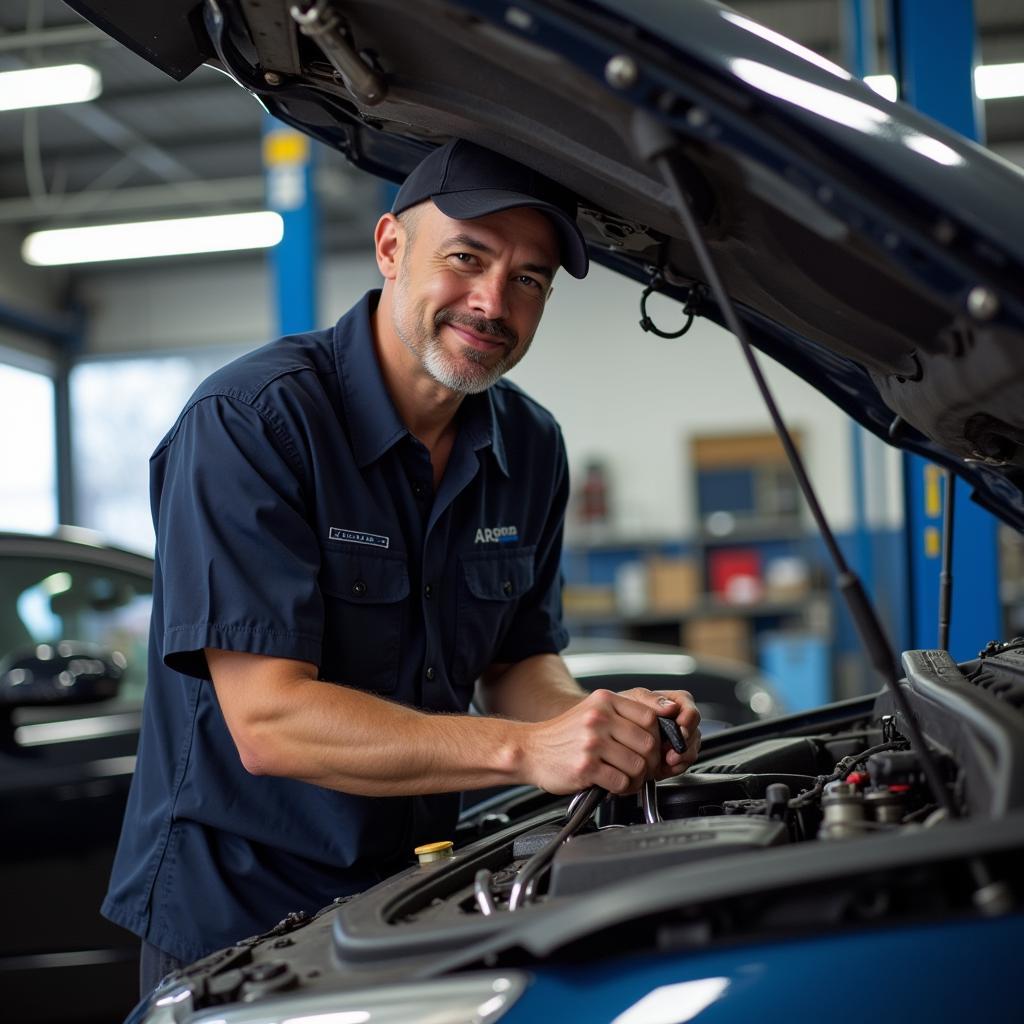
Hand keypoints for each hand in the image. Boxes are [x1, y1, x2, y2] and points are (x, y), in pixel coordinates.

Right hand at [521, 688, 674, 795]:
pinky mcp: (586, 768)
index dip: (658, 736)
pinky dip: (624, 789)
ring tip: (628, 778)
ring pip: (638, 765)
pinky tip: (615, 785)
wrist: (529, 749)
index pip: (650, 716)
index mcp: (604, 701)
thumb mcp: (592, 710)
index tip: (654, 747)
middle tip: (642, 768)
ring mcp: (592, 743)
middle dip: (650, 761)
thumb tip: (661, 728)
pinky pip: (621, 782)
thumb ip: (623, 715)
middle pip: (648, 742)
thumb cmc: (563, 735)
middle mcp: (599, 718)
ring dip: (638, 778)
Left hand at [618, 686, 700, 778]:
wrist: (612, 731)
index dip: (688, 719)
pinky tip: (663, 767)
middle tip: (672, 751)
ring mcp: (677, 740)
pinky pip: (682, 764)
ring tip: (666, 760)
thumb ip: (652, 700)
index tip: (681, 728)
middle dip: (685, 744)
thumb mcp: (634, 699)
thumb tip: (671, 706)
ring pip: (691, 750)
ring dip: (681, 758)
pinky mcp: (673, 757)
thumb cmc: (622, 709)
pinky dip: (674, 768)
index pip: (690, 709)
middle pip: (694, 732)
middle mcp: (679, 721)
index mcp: (673, 703)